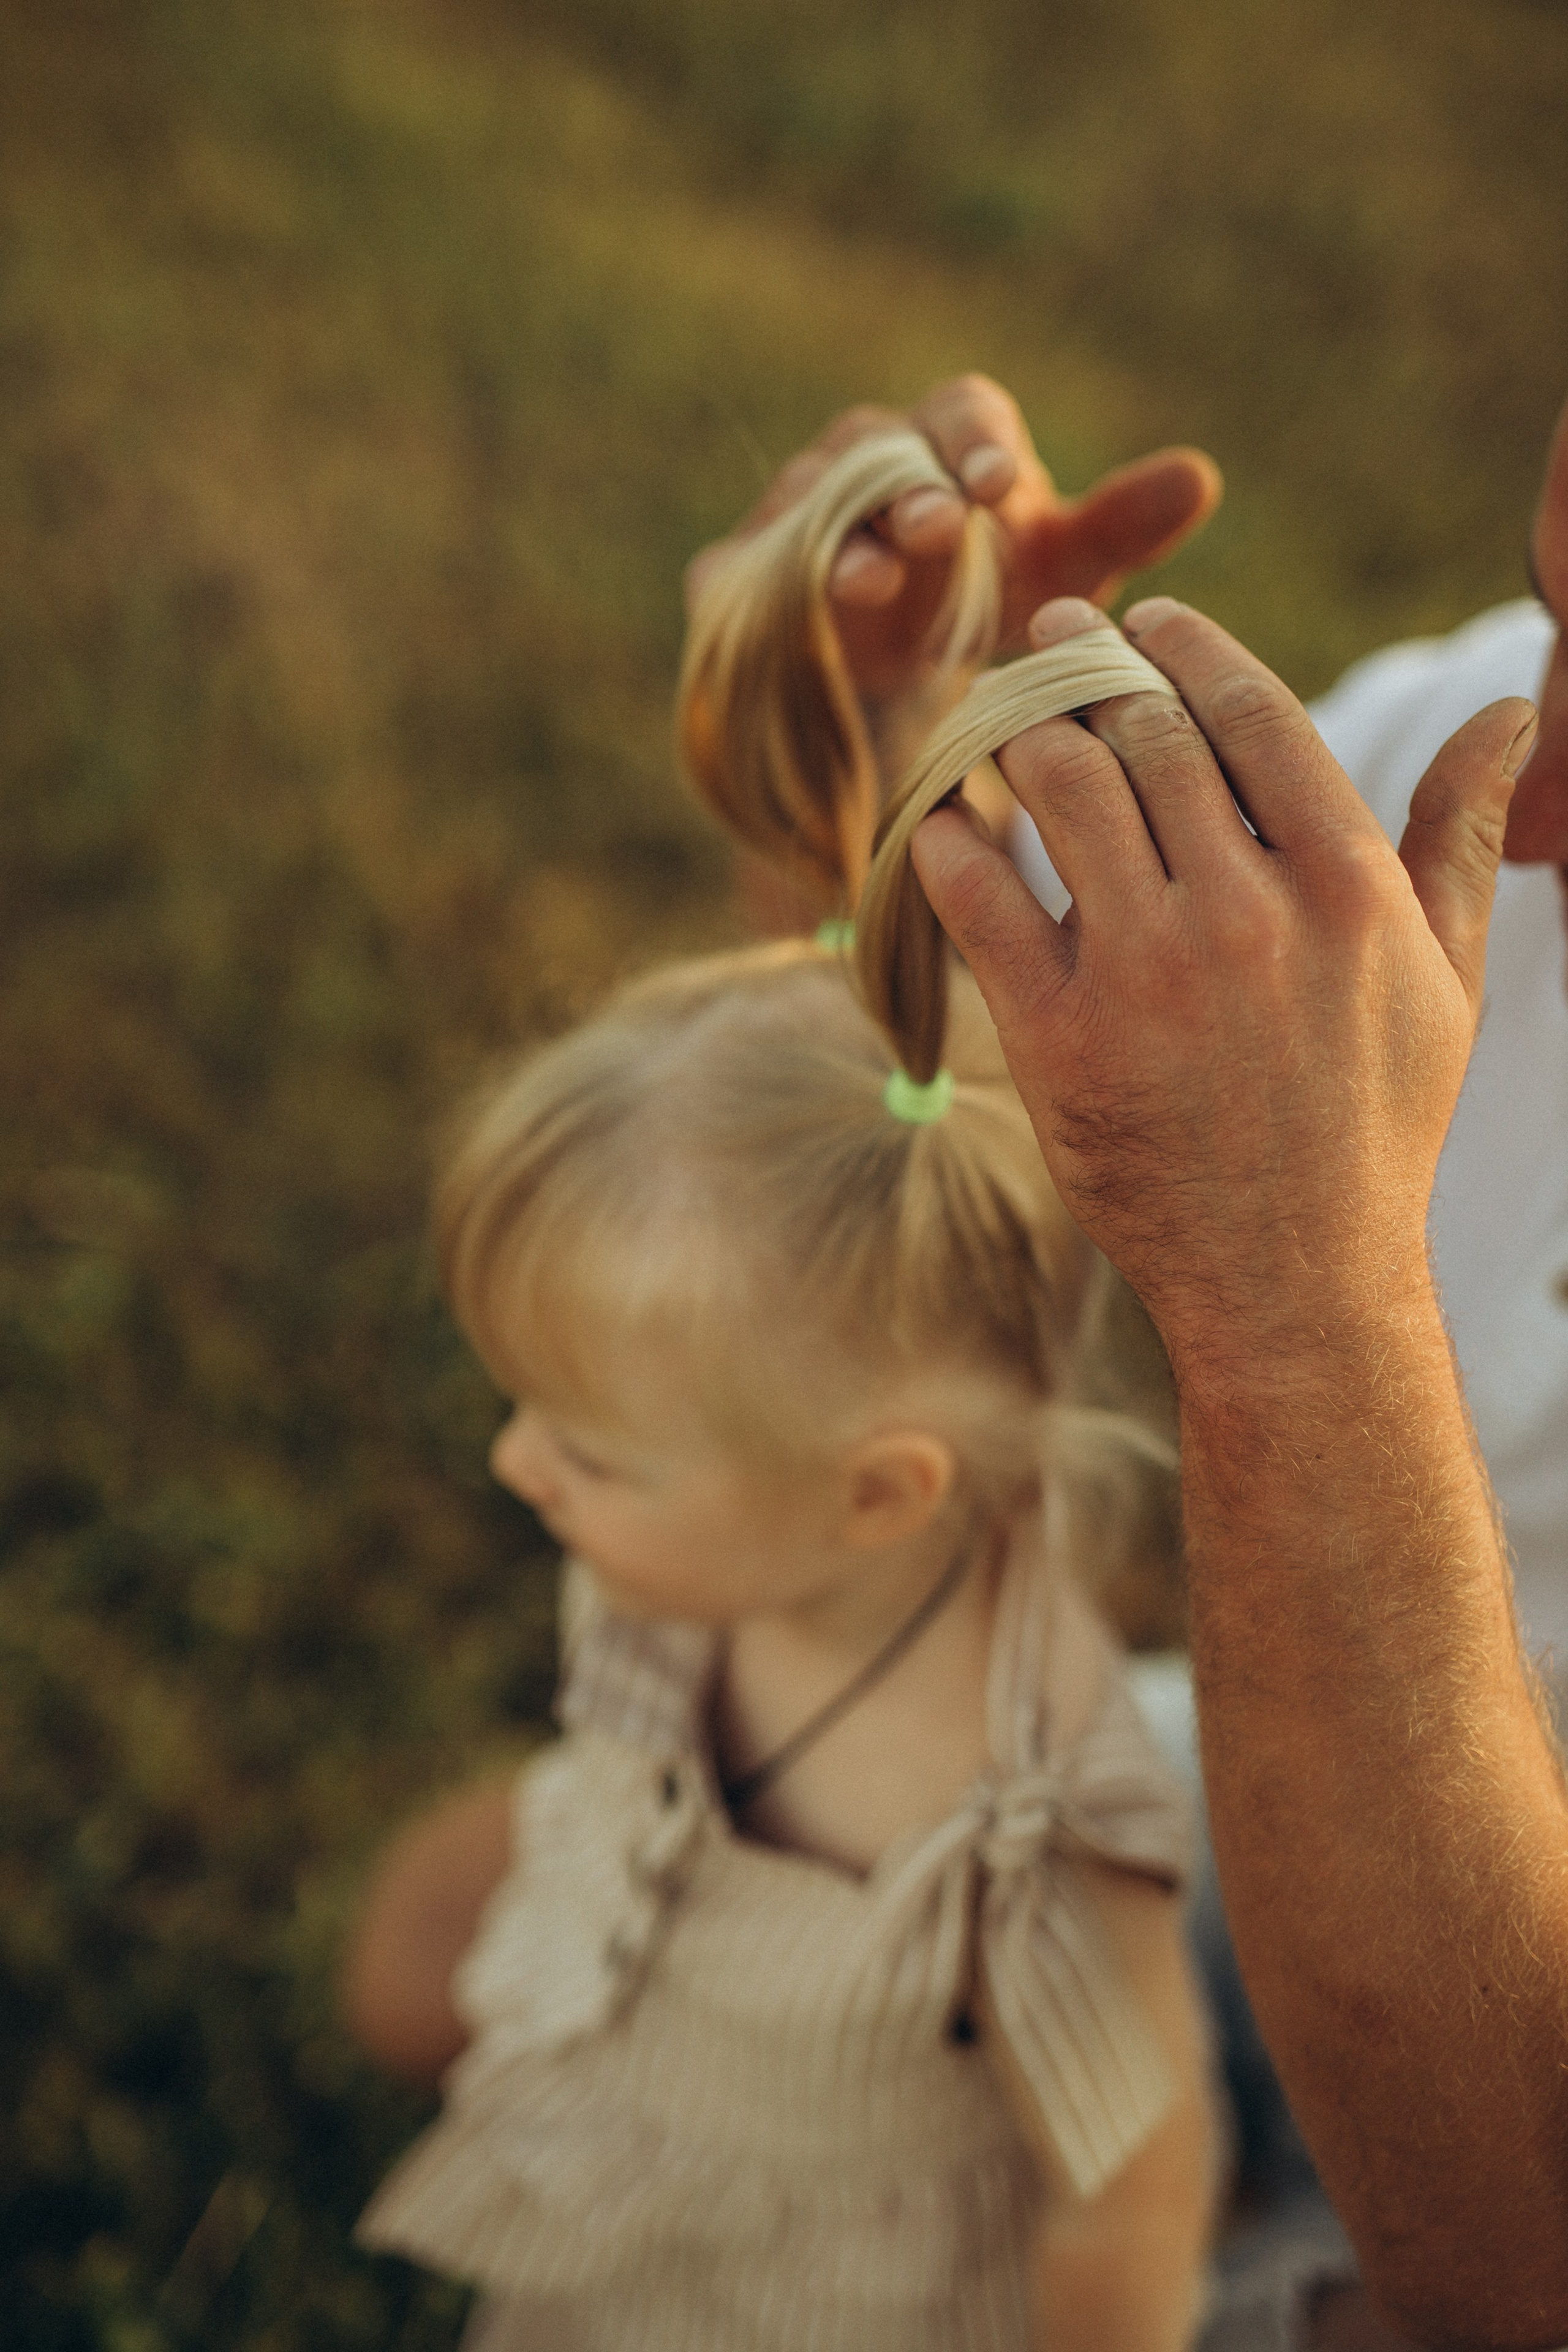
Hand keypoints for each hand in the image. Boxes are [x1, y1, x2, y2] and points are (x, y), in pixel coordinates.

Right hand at [686, 375, 1222, 701]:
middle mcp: (862, 466)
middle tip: (941, 525)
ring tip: (871, 582)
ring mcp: (790, 520)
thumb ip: (1121, 526)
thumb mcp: (1063, 583)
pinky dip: (774, 594)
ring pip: (808, 510)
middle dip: (907, 487)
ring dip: (842, 543)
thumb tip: (1201, 475)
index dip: (975, 442)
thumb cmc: (992, 618)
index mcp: (945, 446)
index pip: (959, 415)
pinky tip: (802, 621)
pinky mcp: (734, 584)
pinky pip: (746, 577)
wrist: (900, 710)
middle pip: (877, 450)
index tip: (1001, 486)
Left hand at [910, 594, 1536, 1373]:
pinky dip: (951, 841)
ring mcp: (1144, 974)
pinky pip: (981, 901)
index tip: (1148, 619)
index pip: (1252, 712)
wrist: (1292, 1273)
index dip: (1189, 645)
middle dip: (1085, 661)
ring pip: (1057, 789)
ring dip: (1013, 726)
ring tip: (995, 709)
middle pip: (1144, 732)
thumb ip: (1458, 834)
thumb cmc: (1373, 1123)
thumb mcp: (1444, 977)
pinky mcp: (1058, 1037)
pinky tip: (943, 819)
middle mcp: (1243, 913)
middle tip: (1051, 636)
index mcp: (1344, 885)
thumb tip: (1510, 710)